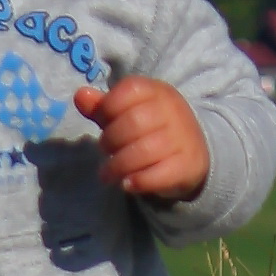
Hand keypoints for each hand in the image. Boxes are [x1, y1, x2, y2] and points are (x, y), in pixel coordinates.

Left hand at [75, 76, 209, 202]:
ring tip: (107, 174)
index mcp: (157, 91)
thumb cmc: (151, 129)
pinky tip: (128, 184)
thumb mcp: (128, 112)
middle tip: (105, 152)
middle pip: (132, 123)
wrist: (195, 153)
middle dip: (110, 141)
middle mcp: (173, 111)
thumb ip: (103, 106)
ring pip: (143, 152)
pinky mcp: (187, 166)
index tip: (104, 123)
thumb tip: (80, 95)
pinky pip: (157, 175)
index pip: (127, 91)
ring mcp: (182, 139)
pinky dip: (137, 182)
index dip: (107, 109)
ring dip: (117, 166)